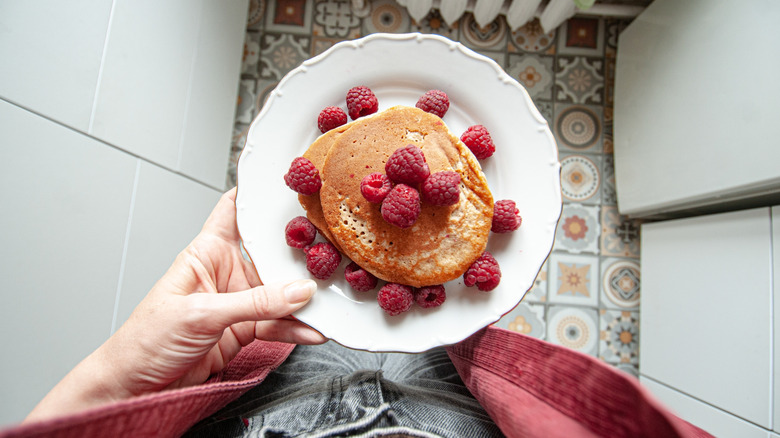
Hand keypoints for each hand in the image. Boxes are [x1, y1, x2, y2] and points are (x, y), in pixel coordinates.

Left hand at [26, 188, 325, 421]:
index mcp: (206, 252)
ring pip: (280, 292)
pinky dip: (296, 328)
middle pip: (270, 254)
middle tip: (331, 250)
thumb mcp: (201, 314)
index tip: (289, 182)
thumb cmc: (146, 339)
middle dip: (299, 253)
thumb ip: (254, 304)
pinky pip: (278, 323)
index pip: (234, 210)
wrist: (135, 385)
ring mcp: (238, 301)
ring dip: (303, 298)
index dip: (258, 193)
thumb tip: (298, 292)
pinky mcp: (245, 329)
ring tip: (328, 301)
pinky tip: (313, 330)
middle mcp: (226, 272)